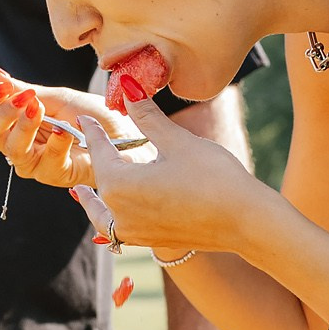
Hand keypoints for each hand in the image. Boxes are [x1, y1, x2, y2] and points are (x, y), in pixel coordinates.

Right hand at [0, 64, 123, 188]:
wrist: (129, 135)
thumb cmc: (94, 116)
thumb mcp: (56, 97)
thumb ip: (22, 88)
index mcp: (14, 121)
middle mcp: (19, 144)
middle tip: (22, 98)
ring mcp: (36, 163)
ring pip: (11, 151)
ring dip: (24, 126)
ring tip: (40, 108)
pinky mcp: (57, 176)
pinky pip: (45, 164)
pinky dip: (55, 144)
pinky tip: (66, 131)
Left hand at [72, 92, 263, 258]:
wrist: (246, 222)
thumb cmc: (214, 177)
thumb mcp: (177, 141)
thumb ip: (146, 116)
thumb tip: (126, 87)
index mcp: (120, 185)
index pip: (100, 151)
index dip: (93, 131)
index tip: (84, 119)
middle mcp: (121, 213)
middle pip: (100, 183)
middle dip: (96, 162)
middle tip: (90, 146)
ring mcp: (136, 232)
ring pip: (103, 215)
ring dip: (93, 202)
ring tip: (83, 193)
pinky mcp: (152, 242)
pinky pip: (120, 230)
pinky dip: (112, 218)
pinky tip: (118, 214)